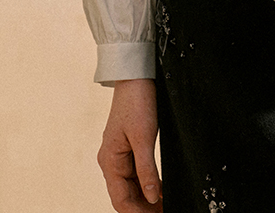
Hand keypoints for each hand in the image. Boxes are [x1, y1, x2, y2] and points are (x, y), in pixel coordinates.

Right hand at [97, 78, 161, 210]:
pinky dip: (147, 183)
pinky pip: (135, 173)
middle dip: (143, 208)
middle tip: (164, 212)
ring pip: (131, 186)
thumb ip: (147, 169)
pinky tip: (160, 190)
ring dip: (146, 198)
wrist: (135, 76)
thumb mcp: (144, 137)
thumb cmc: (136, 102)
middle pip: (125, 196)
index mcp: (109, 161)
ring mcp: (119, 155)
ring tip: (164, 206)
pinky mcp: (128, 147)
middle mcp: (111, 161)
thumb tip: (152, 197)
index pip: (121, 199)